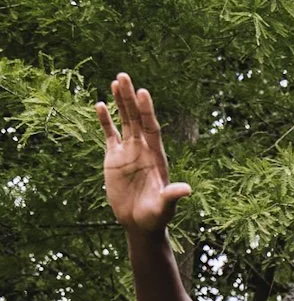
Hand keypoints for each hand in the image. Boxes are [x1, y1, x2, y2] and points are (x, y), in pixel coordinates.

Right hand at [97, 73, 191, 232]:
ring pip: (124, 121)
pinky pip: (110, 134)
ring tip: (116, 81)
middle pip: (137, 118)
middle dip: (130, 98)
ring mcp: (129, 151)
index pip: (152, 128)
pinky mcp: (115, 158)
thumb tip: (186, 190)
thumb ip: (172, 196)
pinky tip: (100, 105)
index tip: (143, 93)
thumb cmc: (155, 216)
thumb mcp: (164, 207)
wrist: (139, 223)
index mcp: (156, 156)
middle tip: (124, 76)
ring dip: (120, 102)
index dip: (147, 111)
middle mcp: (143, 149)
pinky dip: (105, 121)